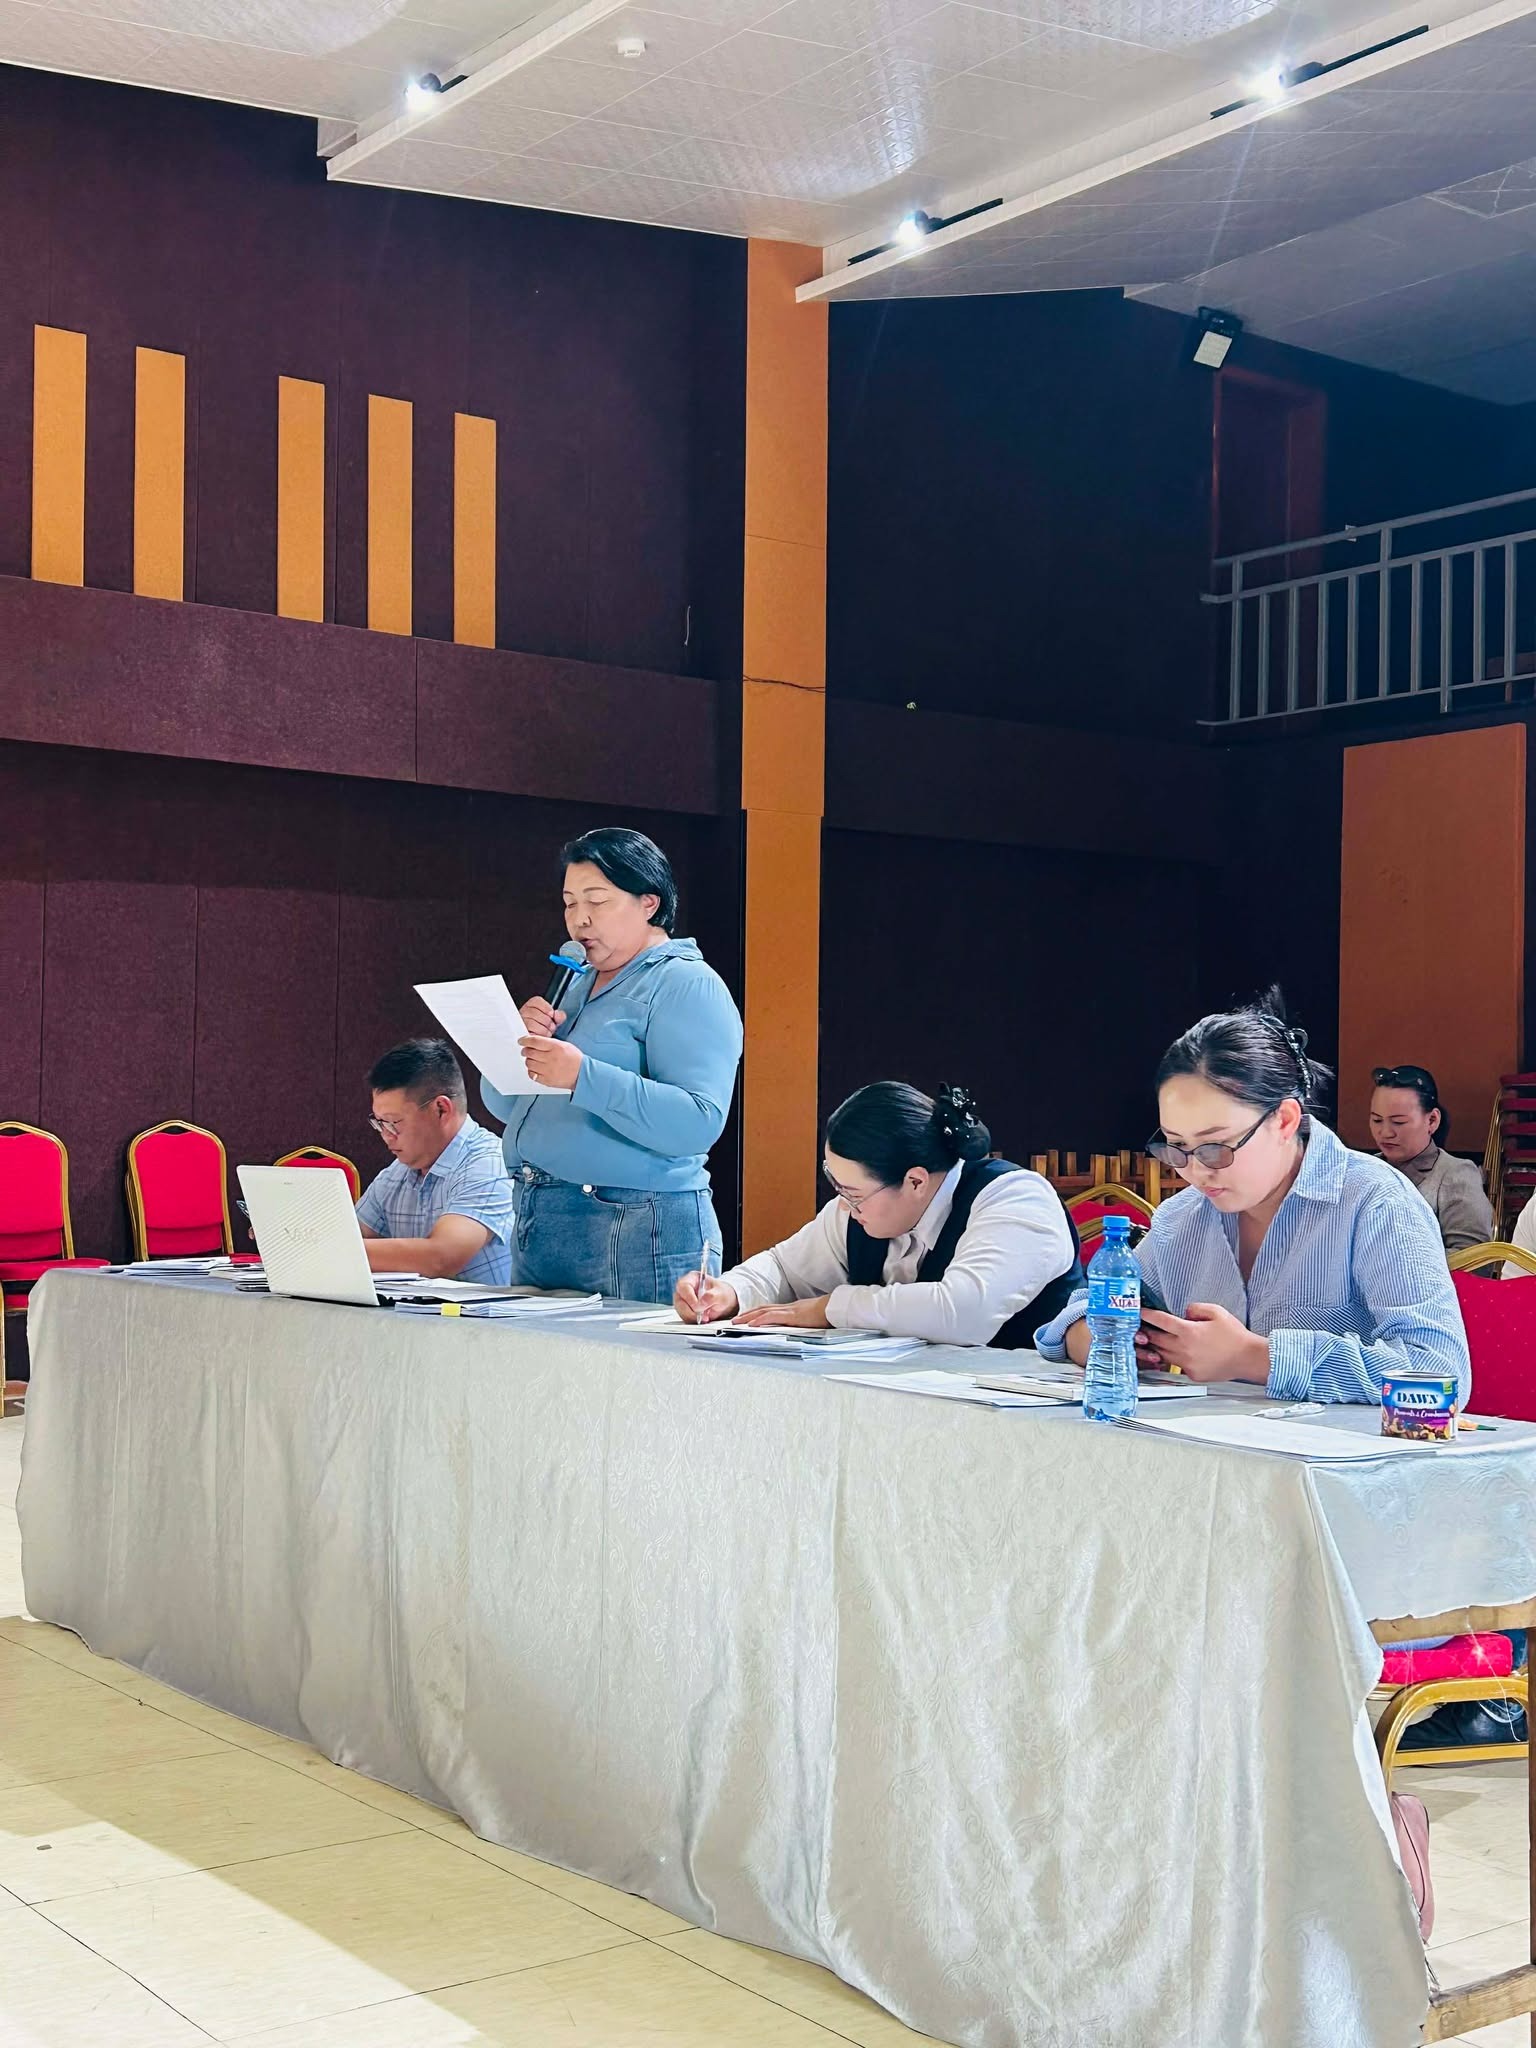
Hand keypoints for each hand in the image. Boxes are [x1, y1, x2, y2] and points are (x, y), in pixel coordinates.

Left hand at [520, 1035, 582, 1088]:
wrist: (582, 1074)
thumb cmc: (574, 1059)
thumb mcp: (564, 1045)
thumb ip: (549, 1043)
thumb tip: (534, 1042)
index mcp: (556, 1047)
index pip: (534, 1041)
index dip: (525, 1040)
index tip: (521, 1041)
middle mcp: (551, 1058)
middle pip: (529, 1052)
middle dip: (526, 1050)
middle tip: (527, 1050)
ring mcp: (548, 1070)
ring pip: (529, 1063)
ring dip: (529, 1060)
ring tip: (534, 1060)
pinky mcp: (546, 1080)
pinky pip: (532, 1074)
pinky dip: (531, 1071)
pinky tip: (536, 1069)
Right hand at [521, 998, 565, 1037]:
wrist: (541, 1042)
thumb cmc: (547, 1029)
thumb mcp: (555, 1020)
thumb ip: (559, 1016)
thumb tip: (557, 1015)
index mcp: (532, 1005)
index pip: (536, 1001)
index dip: (546, 1008)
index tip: (551, 1014)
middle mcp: (524, 1012)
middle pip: (534, 1012)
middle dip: (547, 1021)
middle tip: (551, 1027)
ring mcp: (521, 1023)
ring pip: (531, 1023)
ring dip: (543, 1030)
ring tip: (547, 1032)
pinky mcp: (521, 1034)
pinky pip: (528, 1034)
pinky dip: (538, 1036)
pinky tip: (542, 1037)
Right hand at [674, 1275, 738, 1324]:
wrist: (723, 1302)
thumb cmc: (721, 1293)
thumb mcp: (721, 1293)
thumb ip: (712, 1296)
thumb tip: (701, 1302)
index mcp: (692, 1279)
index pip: (683, 1286)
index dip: (689, 1297)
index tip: (698, 1306)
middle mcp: (684, 1290)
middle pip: (679, 1301)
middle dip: (691, 1311)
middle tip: (703, 1316)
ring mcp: (683, 1301)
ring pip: (681, 1312)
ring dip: (693, 1317)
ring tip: (705, 1317)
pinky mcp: (684, 1312)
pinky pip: (685, 1318)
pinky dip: (693, 1321)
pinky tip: (703, 1319)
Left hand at [732, 1295, 833, 1329]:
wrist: (836, 1308)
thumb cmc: (828, 1314)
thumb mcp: (812, 1321)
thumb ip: (804, 1325)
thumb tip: (800, 1331)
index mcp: (793, 1310)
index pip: (770, 1310)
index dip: (757, 1313)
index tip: (747, 1318)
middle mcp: (788, 1308)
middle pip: (763, 1309)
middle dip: (748, 1314)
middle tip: (735, 1320)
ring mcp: (789, 1311)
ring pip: (764, 1311)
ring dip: (749, 1316)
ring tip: (737, 1322)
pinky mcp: (792, 1315)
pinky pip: (772, 1316)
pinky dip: (760, 1320)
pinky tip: (751, 1324)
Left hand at [1138, 1304, 1270, 1383]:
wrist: (1248, 1358)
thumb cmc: (1234, 1335)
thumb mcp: (1216, 1312)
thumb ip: (1195, 1308)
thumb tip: (1183, 1314)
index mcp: (1189, 1332)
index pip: (1160, 1321)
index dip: (1147, 1315)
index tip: (1139, 1311)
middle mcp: (1184, 1349)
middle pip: (1156, 1339)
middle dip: (1147, 1332)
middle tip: (1141, 1326)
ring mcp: (1187, 1364)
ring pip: (1163, 1354)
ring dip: (1156, 1346)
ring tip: (1152, 1339)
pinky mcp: (1192, 1374)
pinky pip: (1176, 1365)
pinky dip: (1172, 1358)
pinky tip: (1174, 1352)